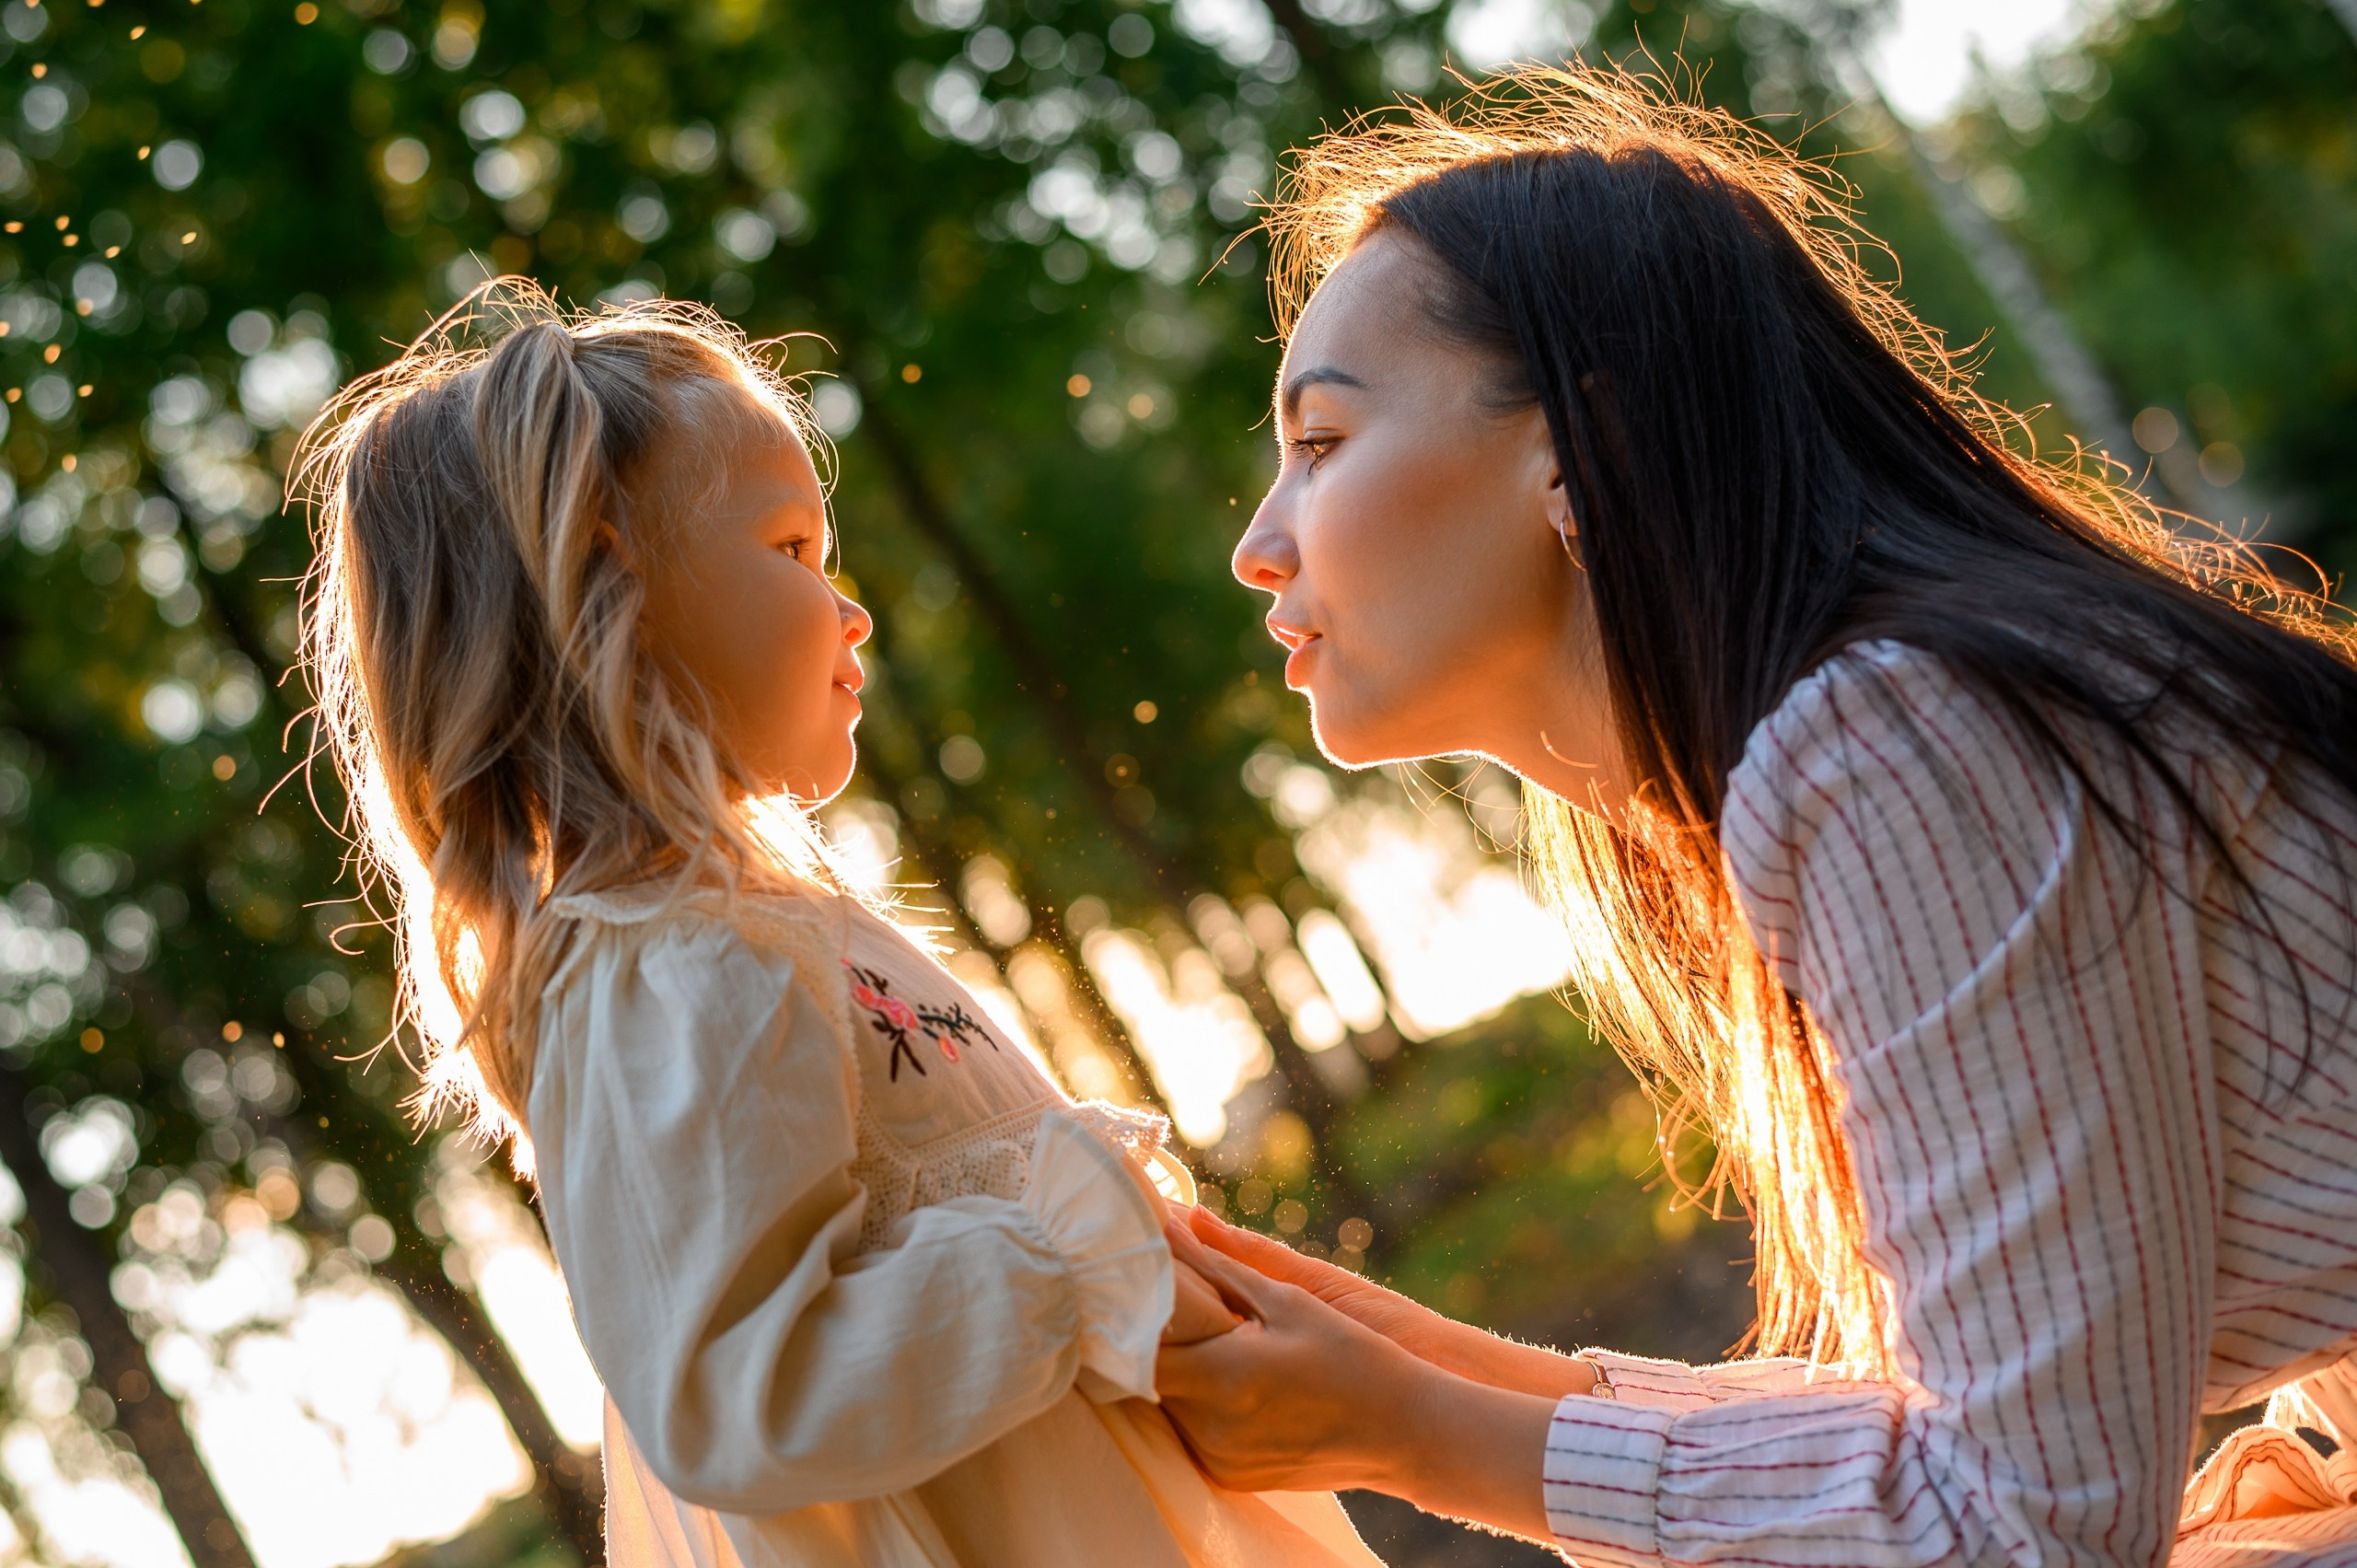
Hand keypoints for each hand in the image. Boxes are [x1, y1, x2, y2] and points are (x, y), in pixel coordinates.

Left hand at [1155, 1220, 1558, 1540]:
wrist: (1407, 1432)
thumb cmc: (1355, 1355)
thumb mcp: (1290, 1300)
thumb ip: (1221, 1266)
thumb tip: (1172, 1224)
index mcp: (1222, 1377)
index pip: (1142, 1346)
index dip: (1134, 1312)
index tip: (1135, 1283)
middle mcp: (1212, 1427)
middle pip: (1149, 1376)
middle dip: (1153, 1339)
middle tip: (1163, 1301)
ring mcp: (1220, 1458)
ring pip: (1168, 1405)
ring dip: (1178, 1370)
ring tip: (1199, 1337)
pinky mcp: (1230, 1477)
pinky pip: (1192, 1431)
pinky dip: (1198, 1401)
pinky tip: (1224, 1376)